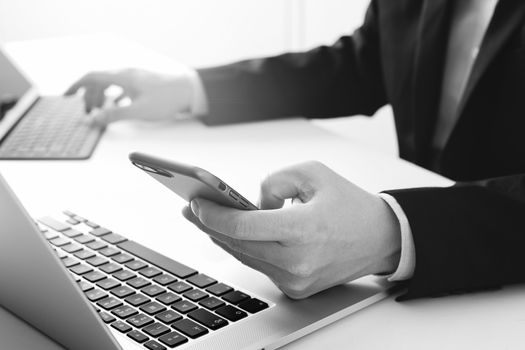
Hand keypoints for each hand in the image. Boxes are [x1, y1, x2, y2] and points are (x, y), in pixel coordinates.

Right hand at [65, 68, 193, 123]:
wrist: (191, 90)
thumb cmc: (168, 99)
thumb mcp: (139, 111)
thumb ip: (115, 115)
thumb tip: (93, 120)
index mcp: (122, 77)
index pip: (91, 77)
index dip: (76, 86)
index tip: (66, 96)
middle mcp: (127, 73)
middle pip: (99, 80)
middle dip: (89, 96)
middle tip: (86, 113)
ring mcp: (136, 77)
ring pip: (110, 83)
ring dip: (101, 96)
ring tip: (99, 110)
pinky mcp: (144, 82)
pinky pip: (122, 86)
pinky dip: (114, 95)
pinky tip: (117, 104)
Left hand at [183, 161, 400, 298]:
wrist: (379, 238)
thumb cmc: (350, 204)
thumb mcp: (313, 173)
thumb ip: (274, 181)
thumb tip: (250, 202)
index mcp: (304, 230)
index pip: (244, 226)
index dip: (214, 215)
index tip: (196, 204)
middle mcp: (299, 260)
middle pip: (238, 244)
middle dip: (209, 226)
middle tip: (191, 210)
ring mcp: (297, 279)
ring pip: (246, 257)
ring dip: (224, 238)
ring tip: (206, 220)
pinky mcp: (296, 288)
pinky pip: (260, 267)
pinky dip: (246, 249)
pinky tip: (234, 235)